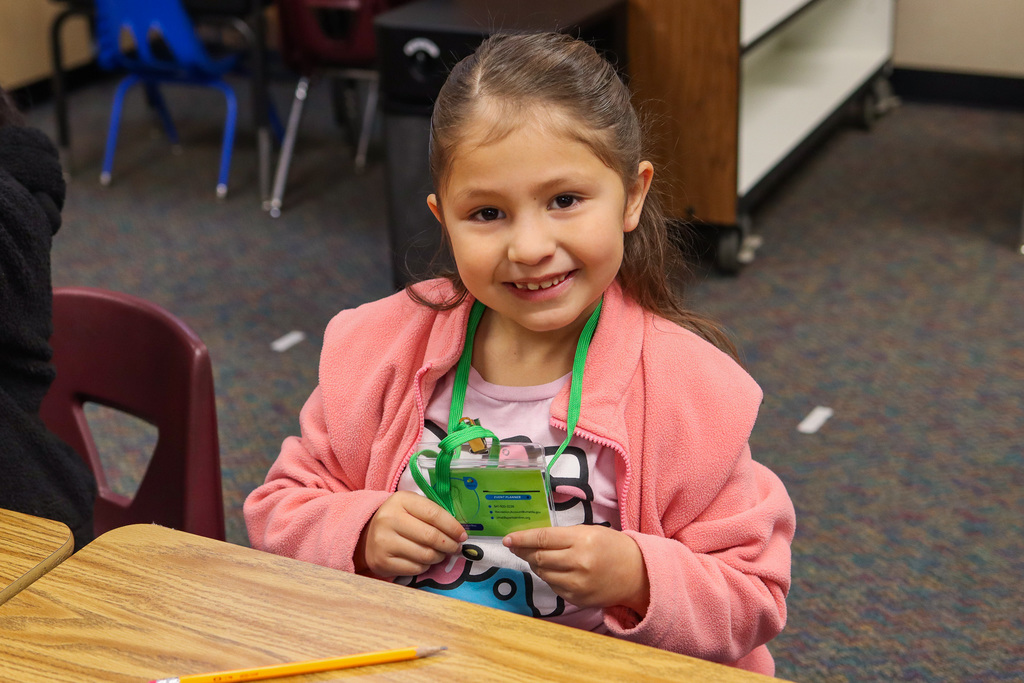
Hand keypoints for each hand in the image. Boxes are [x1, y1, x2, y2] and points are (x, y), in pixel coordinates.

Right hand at [356, 491, 466, 577]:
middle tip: (456, 547)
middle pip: (431, 536)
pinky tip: (425, 560)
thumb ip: (433, 513)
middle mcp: (389, 519)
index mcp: (400, 500)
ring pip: (425, 555)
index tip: (463, 535)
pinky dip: (426, 566)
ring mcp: (384, 542)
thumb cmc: (398, 518)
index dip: (452, 526)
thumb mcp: (412, 506)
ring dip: (439, 556)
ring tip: (441, 554)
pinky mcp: (382, 562)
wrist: (367, 534)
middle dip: (449, 544)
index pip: (434, 514)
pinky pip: (415, 568)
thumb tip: (459, 531)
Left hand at [503, 525, 649, 613]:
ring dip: (535, 565)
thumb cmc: (612, 547)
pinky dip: (549, 578)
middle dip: (524, 552)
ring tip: (537, 558)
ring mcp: (578, 584)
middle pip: (539, 558)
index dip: (522, 539)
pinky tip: (554, 571)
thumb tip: (532, 540)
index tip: (508, 539)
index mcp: (582, 540)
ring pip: (543, 574)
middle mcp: (579, 563)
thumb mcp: (590, 532)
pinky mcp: (578, 599)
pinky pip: (553, 587)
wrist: (637, 574)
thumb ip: (562, 536)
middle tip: (517, 547)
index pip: (543, 539)